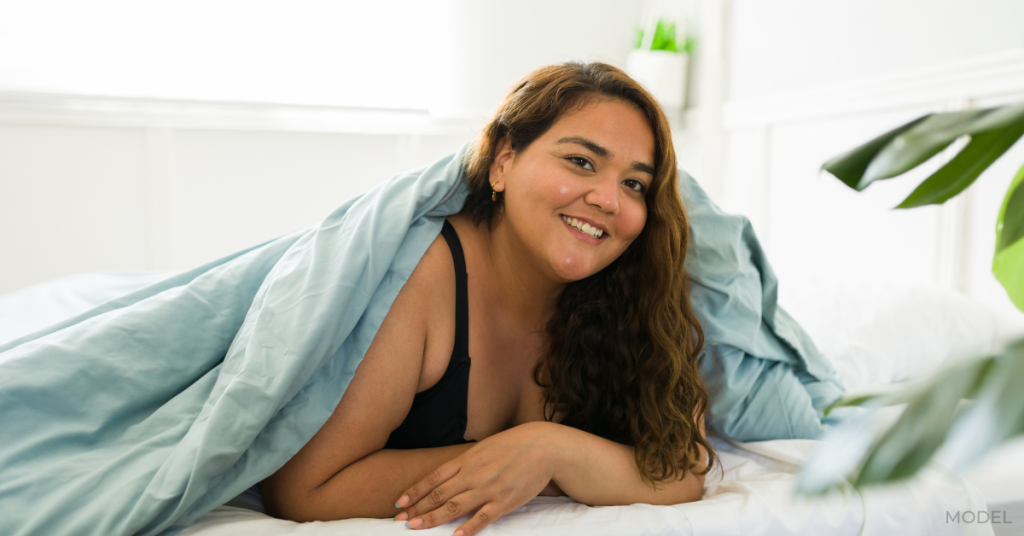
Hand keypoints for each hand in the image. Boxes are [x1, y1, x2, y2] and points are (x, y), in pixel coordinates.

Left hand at [394, 421, 562, 534]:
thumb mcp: (484, 448)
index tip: (400, 502)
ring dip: (432, 518)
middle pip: (439, 494)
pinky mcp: (504, 501)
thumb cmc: (513, 445)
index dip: (415, 490)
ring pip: (454, 507)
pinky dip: (468, 528)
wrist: (543, 446)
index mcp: (467, 460)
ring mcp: (488, 489)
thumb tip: (447, 474)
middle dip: (417, 508)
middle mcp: (473, 474)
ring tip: (416, 527)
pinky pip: (482, 518)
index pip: (434, 477)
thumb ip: (465, 462)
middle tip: (400, 520)